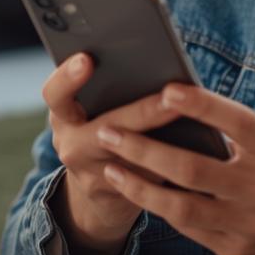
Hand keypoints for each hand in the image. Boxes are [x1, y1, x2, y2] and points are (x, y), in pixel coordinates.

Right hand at [39, 53, 187, 252]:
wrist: (98, 189)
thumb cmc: (106, 129)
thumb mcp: (95, 109)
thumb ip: (112, 89)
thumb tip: (155, 62)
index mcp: (64, 114)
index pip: (55, 94)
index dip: (68, 77)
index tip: (88, 58)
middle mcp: (70, 144)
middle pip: (105, 127)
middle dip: (142, 112)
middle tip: (170, 97)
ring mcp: (89, 174)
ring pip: (130, 159)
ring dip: (163, 144)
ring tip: (193, 123)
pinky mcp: (114, 195)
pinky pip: (145, 181)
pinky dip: (171, 166)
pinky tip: (199, 155)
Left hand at [93, 83, 254, 254]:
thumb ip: (239, 134)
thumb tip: (184, 107)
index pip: (238, 122)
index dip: (203, 105)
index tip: (167, 89)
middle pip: (193, 168)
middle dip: (144, 149)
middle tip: (109, 131)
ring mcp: (248, 223)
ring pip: (181, 205)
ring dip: (139, 186)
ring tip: (111, 167)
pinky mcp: (236, 250)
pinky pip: (189, 228)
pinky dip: (160, 208)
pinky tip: (139, 192)